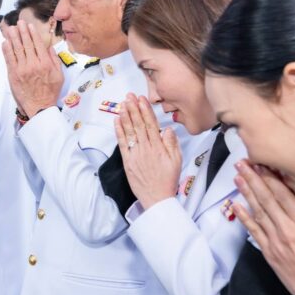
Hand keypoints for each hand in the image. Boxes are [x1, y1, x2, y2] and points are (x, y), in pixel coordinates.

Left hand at [1, 21, 63, 116]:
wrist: (39, 106)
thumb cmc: (50, 91)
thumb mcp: (59, 75)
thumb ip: (54, 59)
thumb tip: (49, 47)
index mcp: (45, 63)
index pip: (38, 44)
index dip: (32, 34)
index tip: (29, 26)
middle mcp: (33, 64)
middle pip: (26, 44)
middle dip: (22, 32)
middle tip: (18, 23)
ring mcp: (22, 69)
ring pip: (16, 50)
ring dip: (13, 38)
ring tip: (10, 29)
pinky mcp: (14, 75)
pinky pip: (9, 60)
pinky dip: (6, 50)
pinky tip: (5, 42)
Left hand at [114, 93, 180, 207]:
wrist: (157, 198)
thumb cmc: (167, 180)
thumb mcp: (177, 161)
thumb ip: (172, 144)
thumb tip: (168, 129)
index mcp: (159, 147)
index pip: (151, 124)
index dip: (145, 110)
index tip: (142, 99)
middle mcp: (146, 148)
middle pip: (139, 124)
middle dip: (134, 108)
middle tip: (129, 96)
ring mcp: (135, 154)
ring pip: (130, 131)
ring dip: (126, 116)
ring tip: (123, 104)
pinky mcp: (127, 161)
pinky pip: (122, 143)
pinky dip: (119, 131)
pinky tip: (117, 120)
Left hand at [231, 161, 294, 294]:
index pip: (284, 194)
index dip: (271, 177)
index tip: (261, 162)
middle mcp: (287, 231)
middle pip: (266, 199)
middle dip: (253, 179)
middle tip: (241, 162)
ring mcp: (276, 243)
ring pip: (258, 212)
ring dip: (246, 193)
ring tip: (237, 177)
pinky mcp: (270, 254)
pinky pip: (254, 232)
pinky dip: (244, 217)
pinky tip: (236, 205)